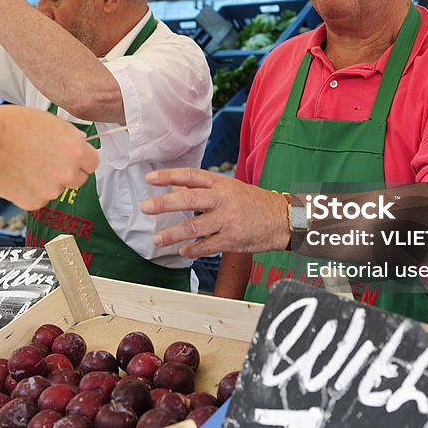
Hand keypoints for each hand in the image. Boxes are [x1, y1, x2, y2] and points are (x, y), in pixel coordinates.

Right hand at [0, 106, 98, 209]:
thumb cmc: (11, 125)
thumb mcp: (49, 120)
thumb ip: (70, 135)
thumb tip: (81, 142)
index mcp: (75, 150)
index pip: (93, 163)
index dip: (82, 159)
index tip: (73, 158)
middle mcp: (67, 173)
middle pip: (79, 180)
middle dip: (67, 172)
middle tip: (47, 161)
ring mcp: (50, 190)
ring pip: (56, 189)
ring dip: (47, 181)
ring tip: (25, 164)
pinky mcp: (33, 202)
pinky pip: (38, 198)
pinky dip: (30, 191)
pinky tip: (17, 175)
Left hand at [141, 168, 288, 257]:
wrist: (282, 219)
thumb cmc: (253, 202)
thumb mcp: (230, 188)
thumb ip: (204, 188)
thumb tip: (175, 186)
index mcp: (221, 184)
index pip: (191, 176)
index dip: (169, 176)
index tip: (150, 178)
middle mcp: (223, 199)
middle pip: (189, 199)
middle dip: (164, 203)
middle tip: (145, 207)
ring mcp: (227, 220)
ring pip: (195, 226)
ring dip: (173, 234)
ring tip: (157, 239)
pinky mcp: (232, 239)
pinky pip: (207, 246)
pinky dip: (192, 250)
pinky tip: (182, 251)